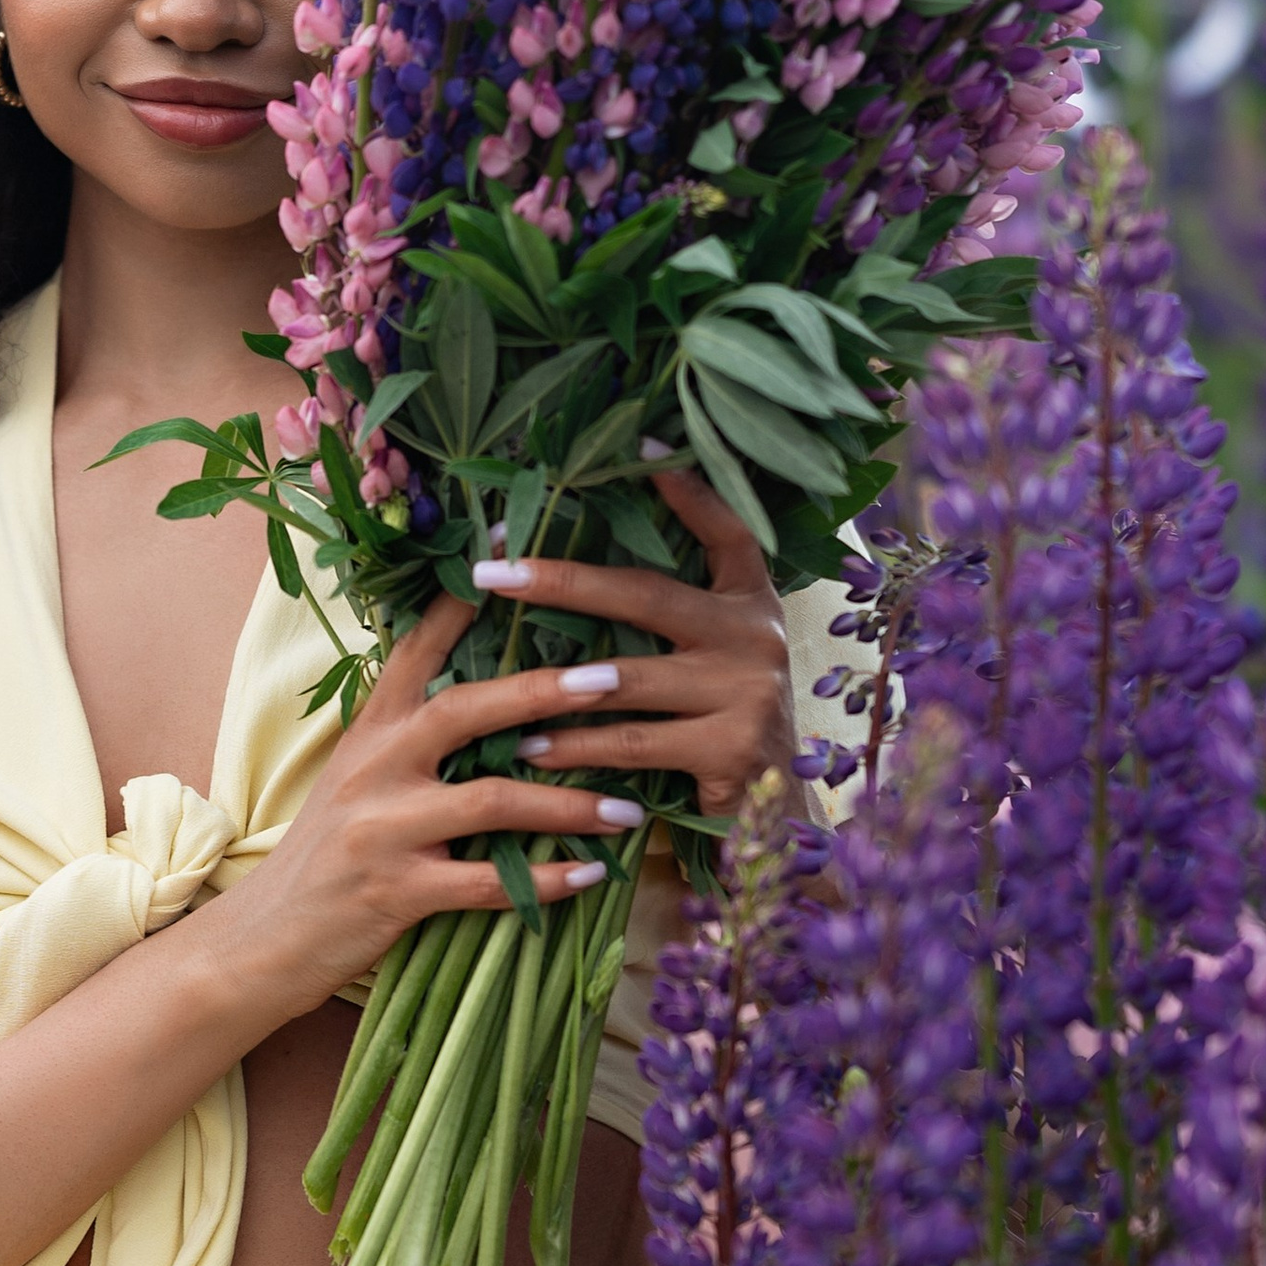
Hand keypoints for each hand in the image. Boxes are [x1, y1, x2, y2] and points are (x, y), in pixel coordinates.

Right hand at [213, 591, 651, 1020]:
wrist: (266, 938)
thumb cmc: (328, 854)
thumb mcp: (356, 777)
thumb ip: (412, 737)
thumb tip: (496, 699)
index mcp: (370, 728)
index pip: (418, 646)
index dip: (466, 600)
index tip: (515, 548)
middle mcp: (375, 765)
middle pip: (466, 709)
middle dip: (544, 692)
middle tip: (614, 680)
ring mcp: (384, 828)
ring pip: (492, 800)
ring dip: (569, 804)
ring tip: (630, 808)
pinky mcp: (397, 891)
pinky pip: (487, 883)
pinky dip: (545, 880)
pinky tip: (592, 873)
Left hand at [480, 465, 795, 815]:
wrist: (771, 817)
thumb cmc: (717, 726)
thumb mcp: (708, 661)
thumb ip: (666, 619)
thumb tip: (565, 569)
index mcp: (752, 602)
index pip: (727, 531)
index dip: (688, 491)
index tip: (639, 448)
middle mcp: (758, 636)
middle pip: (649, 594)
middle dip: (563, 581)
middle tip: (494, 572)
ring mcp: (750, 691)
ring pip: (632, 677)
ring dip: (556, 682)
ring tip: (499, 684)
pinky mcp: (732, 748)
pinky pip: (633, 741)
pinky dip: (575, 746)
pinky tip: (531, 748)